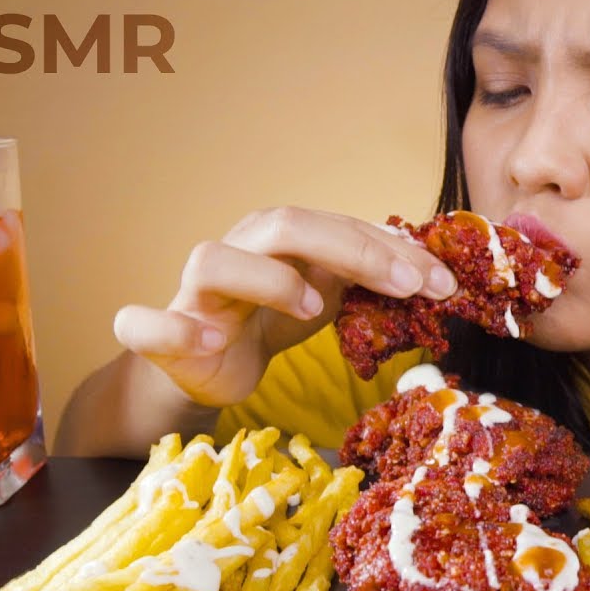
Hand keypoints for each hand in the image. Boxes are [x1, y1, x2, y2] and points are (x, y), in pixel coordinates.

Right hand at [112, 207, 456, 407]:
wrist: (202, 365)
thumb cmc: (267, 318)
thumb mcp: (326, 295)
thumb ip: (366, 280)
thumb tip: (434, 276)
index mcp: (281, 239)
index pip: (340, 226)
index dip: (393, 249)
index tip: (442, 281)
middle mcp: (239, 252)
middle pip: (286, 225)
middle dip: (353, 251)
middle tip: (406, 286)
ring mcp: (196, 292)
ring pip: (215, 261)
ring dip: (267, 279)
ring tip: (310, 307)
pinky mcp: (160, 333)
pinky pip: (146, 323)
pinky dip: (170, 327)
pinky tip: (204, 340)